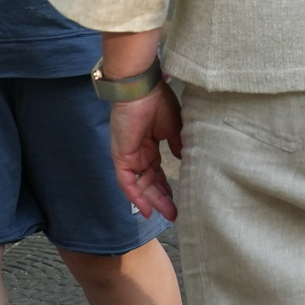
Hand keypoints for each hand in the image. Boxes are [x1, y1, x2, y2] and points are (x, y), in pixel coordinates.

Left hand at [109, 86, 183, 220]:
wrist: (142, 90)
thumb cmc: (158, 102)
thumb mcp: (174, 127)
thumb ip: (178, 144)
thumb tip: (184, 158)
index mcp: (149, 145)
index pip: (156, 172)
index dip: (166, 187)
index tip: (179, 199)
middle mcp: (138, 154)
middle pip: (149, 182)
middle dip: (162, 199)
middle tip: (175, 214)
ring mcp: (129, 157)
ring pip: (140, 186)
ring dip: (153, 202)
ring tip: (168, 215)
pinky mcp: (121, 158)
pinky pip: (127, 183)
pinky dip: (136, 198)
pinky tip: (147, 211)